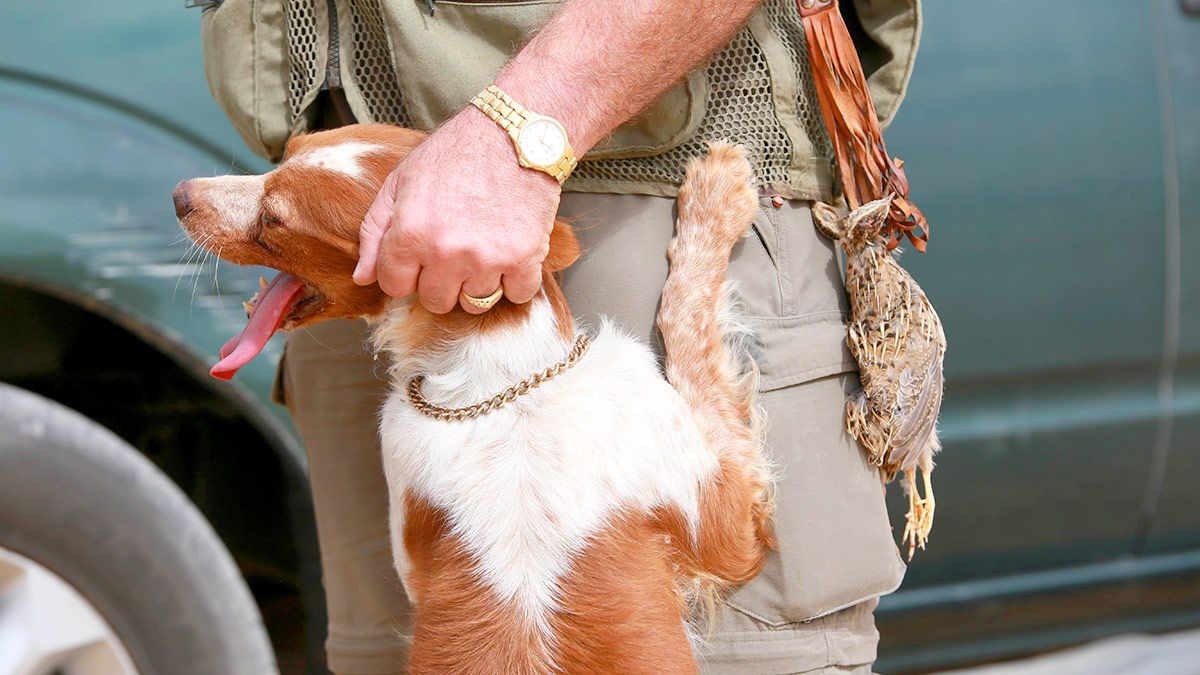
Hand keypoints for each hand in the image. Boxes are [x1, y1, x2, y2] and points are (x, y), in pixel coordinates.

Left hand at [353, 109, 561, 313]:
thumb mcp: (401, 182)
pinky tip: (509, 254)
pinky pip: (516, 295)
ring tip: (482, 249)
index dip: (405, 273)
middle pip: (436, 301)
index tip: (419, 257)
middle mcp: (446, 253)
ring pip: (475, 303)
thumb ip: (375, 232)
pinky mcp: (524, 258)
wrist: (514, 133)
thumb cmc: (455, 152)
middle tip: (452, 252)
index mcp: (411, 233)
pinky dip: (515, 280)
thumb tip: (363, 278)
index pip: (395, 287)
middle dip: (439, 282)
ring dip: (477, 282)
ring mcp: (487, 259)